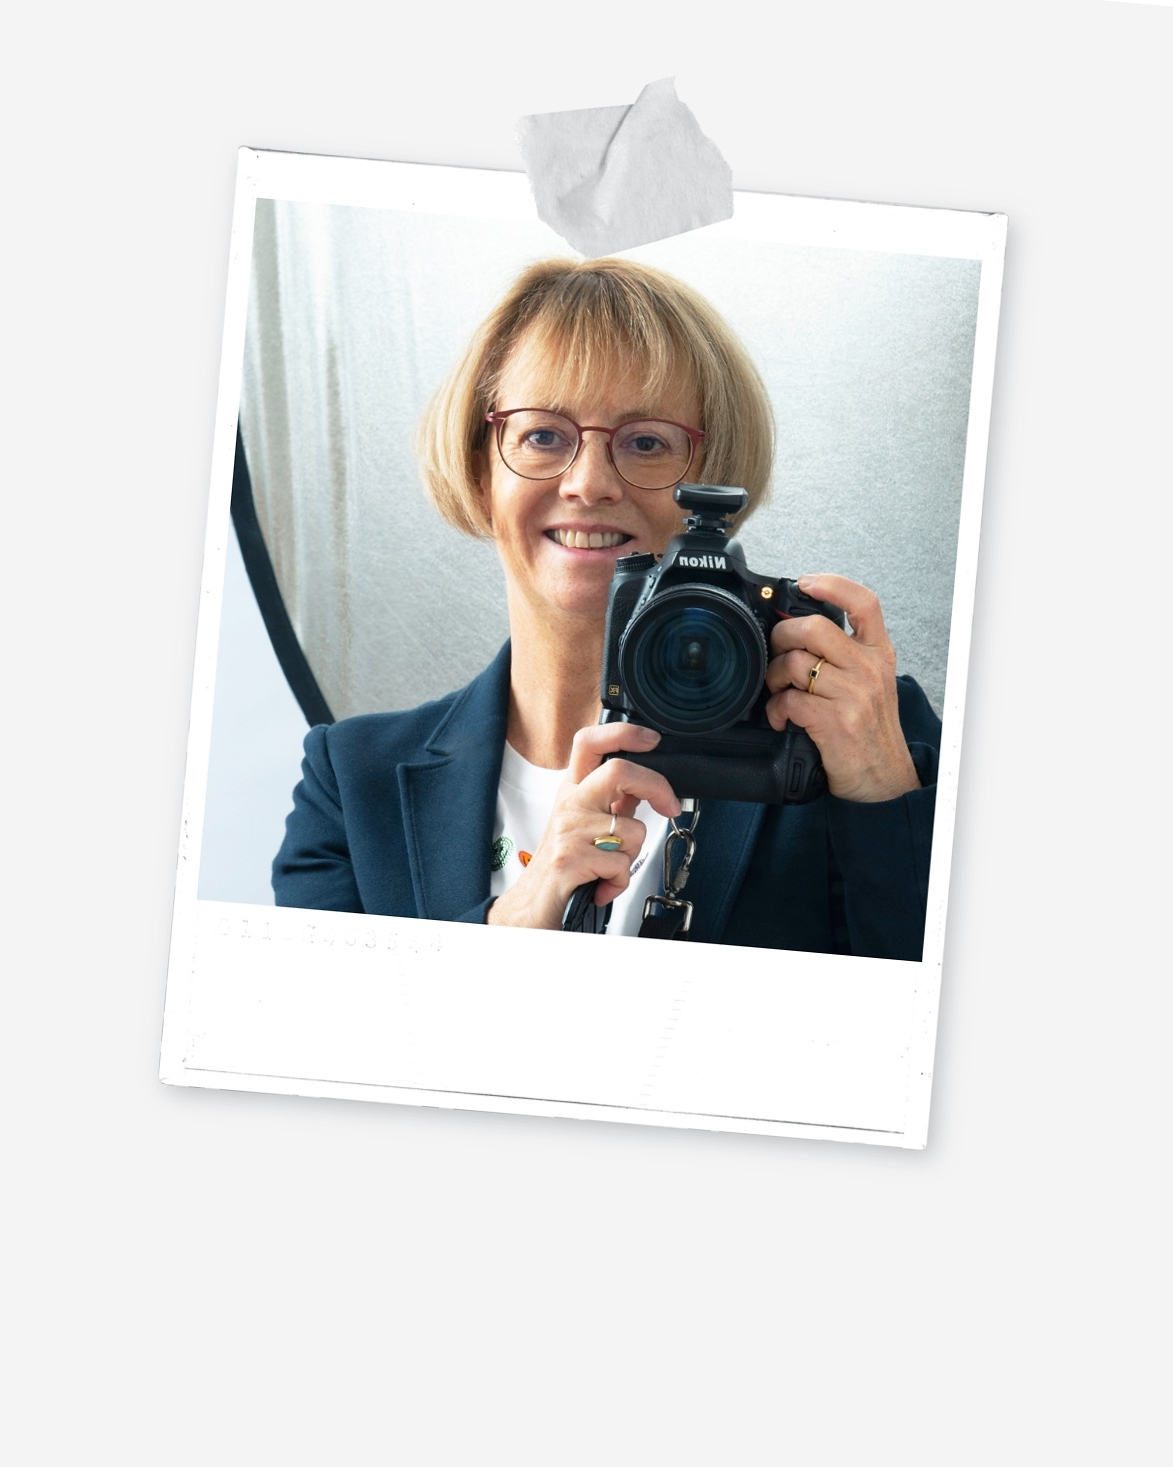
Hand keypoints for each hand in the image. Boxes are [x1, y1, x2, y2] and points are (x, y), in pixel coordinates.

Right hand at [486, 723, 681, 929]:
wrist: (531, 905)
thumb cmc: (561, 866)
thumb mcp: (585, 825)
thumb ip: (613, 804)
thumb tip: (646, 788)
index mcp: (573, 790)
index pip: (590, 742)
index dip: (624, 733)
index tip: (651, 740)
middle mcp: (569, 804)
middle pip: (618, 771)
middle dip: (656, 787)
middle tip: (669, 806)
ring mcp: (568, 830)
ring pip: (631, 830)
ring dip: (631, 857)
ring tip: (609, 868)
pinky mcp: (569, 858)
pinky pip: (620, 865)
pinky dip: (619, 882)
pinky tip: (602, 884)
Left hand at [765, 574, 919, 802]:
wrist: (883, 778)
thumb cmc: (868, 730)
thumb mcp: (869, 682)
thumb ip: (842, 654)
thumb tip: (795, 630)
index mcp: (878, 653)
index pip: (864, 603)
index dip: (832, 585)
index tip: (805, 583)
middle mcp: (869, 669)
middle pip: (814, 627)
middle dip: (781, 637)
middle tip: (776, 653)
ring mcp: (854, 694)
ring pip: (794, 663)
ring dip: (773, 678)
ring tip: (778, 692)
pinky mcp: (836, 721)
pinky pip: (788, 701)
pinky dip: (775, 710)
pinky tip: (781, 719)